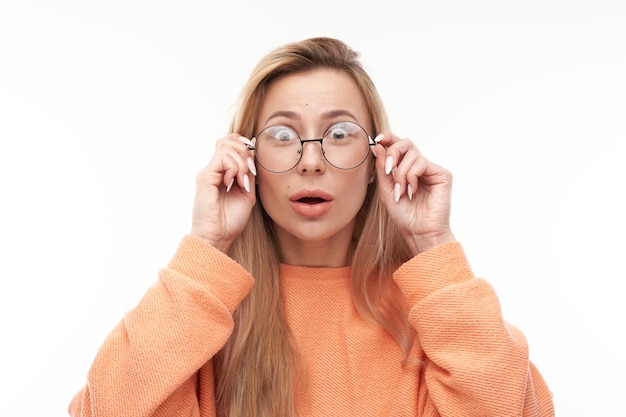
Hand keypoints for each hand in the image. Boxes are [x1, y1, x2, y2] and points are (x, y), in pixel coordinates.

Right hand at [190, 134, 256, 251]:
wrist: (217, 237)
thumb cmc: (230, 221)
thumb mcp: (247, 193)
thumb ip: (248, 174)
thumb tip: (252, 152)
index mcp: (221, 173)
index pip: (228, 144)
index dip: (242, 143)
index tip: (252, 157)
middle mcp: (212, 170)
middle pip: (228, 141)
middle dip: (245, 153)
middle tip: (248, 175)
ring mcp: (208, 172)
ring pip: (227, 148)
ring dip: (241, 163)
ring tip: (242, 182)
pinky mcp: (205, 177)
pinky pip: (223, 159)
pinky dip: (235, 168)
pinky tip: (234, 183)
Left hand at [373, 132, 455, 254]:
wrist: (419, 232)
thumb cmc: (404, 216)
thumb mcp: (387, 190)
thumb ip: (383, 169)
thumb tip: (377, 146)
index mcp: (406, 169)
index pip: (399, 146)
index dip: (389, 139)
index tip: (377, 139)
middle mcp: (420, 167)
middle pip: (406, 143)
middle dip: (393, 152)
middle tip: (387, 168)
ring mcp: (431, 170)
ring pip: (412, 154)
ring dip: (401, 174)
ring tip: (401, 192)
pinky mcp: (442, 174)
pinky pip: (421, 163)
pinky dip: (411, 176)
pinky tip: (412, 191)